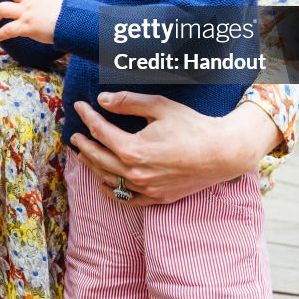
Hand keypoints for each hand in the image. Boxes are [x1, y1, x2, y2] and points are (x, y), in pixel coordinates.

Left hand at [71, 93, 280, 204]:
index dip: (88, 116)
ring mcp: (146, 189)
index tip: (80, 106)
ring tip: (84, 154)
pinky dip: (111, 191)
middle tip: (75, 134)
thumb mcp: (159, 106)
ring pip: (108, 179)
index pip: (100, 131)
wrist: (222, 153)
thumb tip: (103, 100)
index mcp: (133, 149)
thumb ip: (128, 103)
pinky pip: (127, 199)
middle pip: (98, 158)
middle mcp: (135, 173)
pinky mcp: (157, 198)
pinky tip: (104, 184)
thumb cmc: (192, 126)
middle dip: (84, 144)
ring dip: (93, 166)